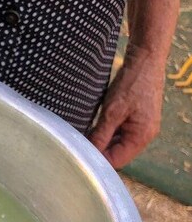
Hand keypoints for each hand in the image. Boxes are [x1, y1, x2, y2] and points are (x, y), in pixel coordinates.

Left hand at [88, 46, 165, 168]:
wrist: (144, 60)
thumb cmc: (131, 84)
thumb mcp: (111, 111)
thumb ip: (100, 135)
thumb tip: (88, 153)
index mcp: (141, 137)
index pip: (116, 161)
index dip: (97, 160)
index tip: (78, 153)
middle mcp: (144, 136)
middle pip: (116, 154)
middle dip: (98, 150)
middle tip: (77, 144)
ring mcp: (140, 127)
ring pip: (116, 143)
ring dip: (100, 140)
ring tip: (83, 134)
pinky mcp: (135, 119)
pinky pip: (118, 133)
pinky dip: (106, 132)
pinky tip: (93, 127)